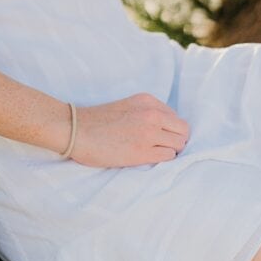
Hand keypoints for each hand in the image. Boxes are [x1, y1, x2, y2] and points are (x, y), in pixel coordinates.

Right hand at [68, 92, 189, 167]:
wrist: (77, 130)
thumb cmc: (98, 121)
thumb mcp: (128, 106)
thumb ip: (147, 113)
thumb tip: (165, 129)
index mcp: (148, 101)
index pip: (175, 117)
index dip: (171, 129)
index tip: (162, 137)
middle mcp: (152, 114)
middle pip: (183, 130)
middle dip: (177, 140)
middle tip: (163, 148)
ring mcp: (149, 132)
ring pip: (179, 144)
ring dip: (170, 151)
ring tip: (154, 154)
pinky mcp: (142, 152)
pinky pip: (168, 157)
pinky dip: (163, 160)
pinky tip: (148, 159)